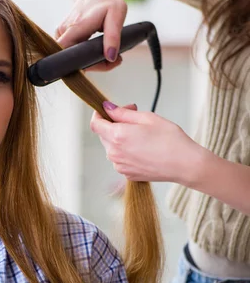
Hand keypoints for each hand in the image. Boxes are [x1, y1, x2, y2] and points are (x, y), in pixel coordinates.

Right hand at [56, 0, 126, 71]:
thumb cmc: (107, 1)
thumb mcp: (117, 15)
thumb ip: (113, 37)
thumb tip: (110, 56)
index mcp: (76, 27)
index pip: (66, 54)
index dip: (82, 64)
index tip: (101, 62)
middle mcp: (64, 31)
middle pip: (70, 59)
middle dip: (92, 65)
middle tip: (112, 60)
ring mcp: (61, 33)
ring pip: (71, 56)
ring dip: (90, 60)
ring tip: (107, 52)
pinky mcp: (62, 34)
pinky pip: (70, 50)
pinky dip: (84, 54)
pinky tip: (97, 48)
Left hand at [89, 102, 208, 184]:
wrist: (186, 165)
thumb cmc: (171, 140)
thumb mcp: (147, 118)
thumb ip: (122, 113)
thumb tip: (107, 108)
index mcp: (117, 136)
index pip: (95, 124)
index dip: (99, 114)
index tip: (108, 110)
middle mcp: (114, 153)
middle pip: (103, 135)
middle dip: (113, 124)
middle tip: (134, 117)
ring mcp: (120, 165)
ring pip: (112, 147)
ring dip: (120, 138)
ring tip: (142, 134)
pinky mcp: (127, 174)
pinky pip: (120, 158)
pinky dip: (126, 151)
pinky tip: (144, 148)